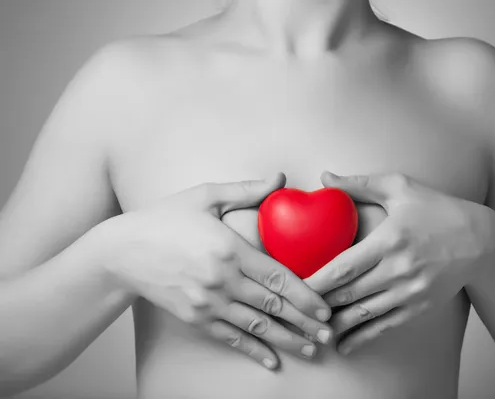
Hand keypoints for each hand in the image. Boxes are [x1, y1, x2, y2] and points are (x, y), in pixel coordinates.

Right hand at [97, 173, 331, 369]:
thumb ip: (246, 190)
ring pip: (256, 326)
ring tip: (311, 350)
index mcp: (230, 248)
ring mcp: (207, 303)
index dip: (305, 296)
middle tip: (329, 335)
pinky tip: (272, 361)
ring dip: (287, 340)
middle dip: (304, 323)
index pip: (277, 277)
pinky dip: (253, 350)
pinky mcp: (195, 317)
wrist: (121, 252)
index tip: (325, 308)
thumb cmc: (165, 219)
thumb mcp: (205, 195)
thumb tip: (280, 177)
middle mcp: (222, 280)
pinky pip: (230, 337)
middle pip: (273, 305)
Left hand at [305, 171, 494, 354]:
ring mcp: (410, 292)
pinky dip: (361, 338)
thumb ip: (360, 184)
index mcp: (390, 240)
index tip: (294, 285)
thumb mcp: (400, 189)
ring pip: (363, 314)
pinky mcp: (419, 307)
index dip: (317, 280)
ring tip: (311, 328)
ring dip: (334, 324)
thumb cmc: (437, 210)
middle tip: (293, 308)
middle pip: (348, 294)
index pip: (344, 266)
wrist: (481, 241)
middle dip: (318, 304)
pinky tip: (343, 345)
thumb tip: (325, 177)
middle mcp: (399, 270)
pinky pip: (384, 327)